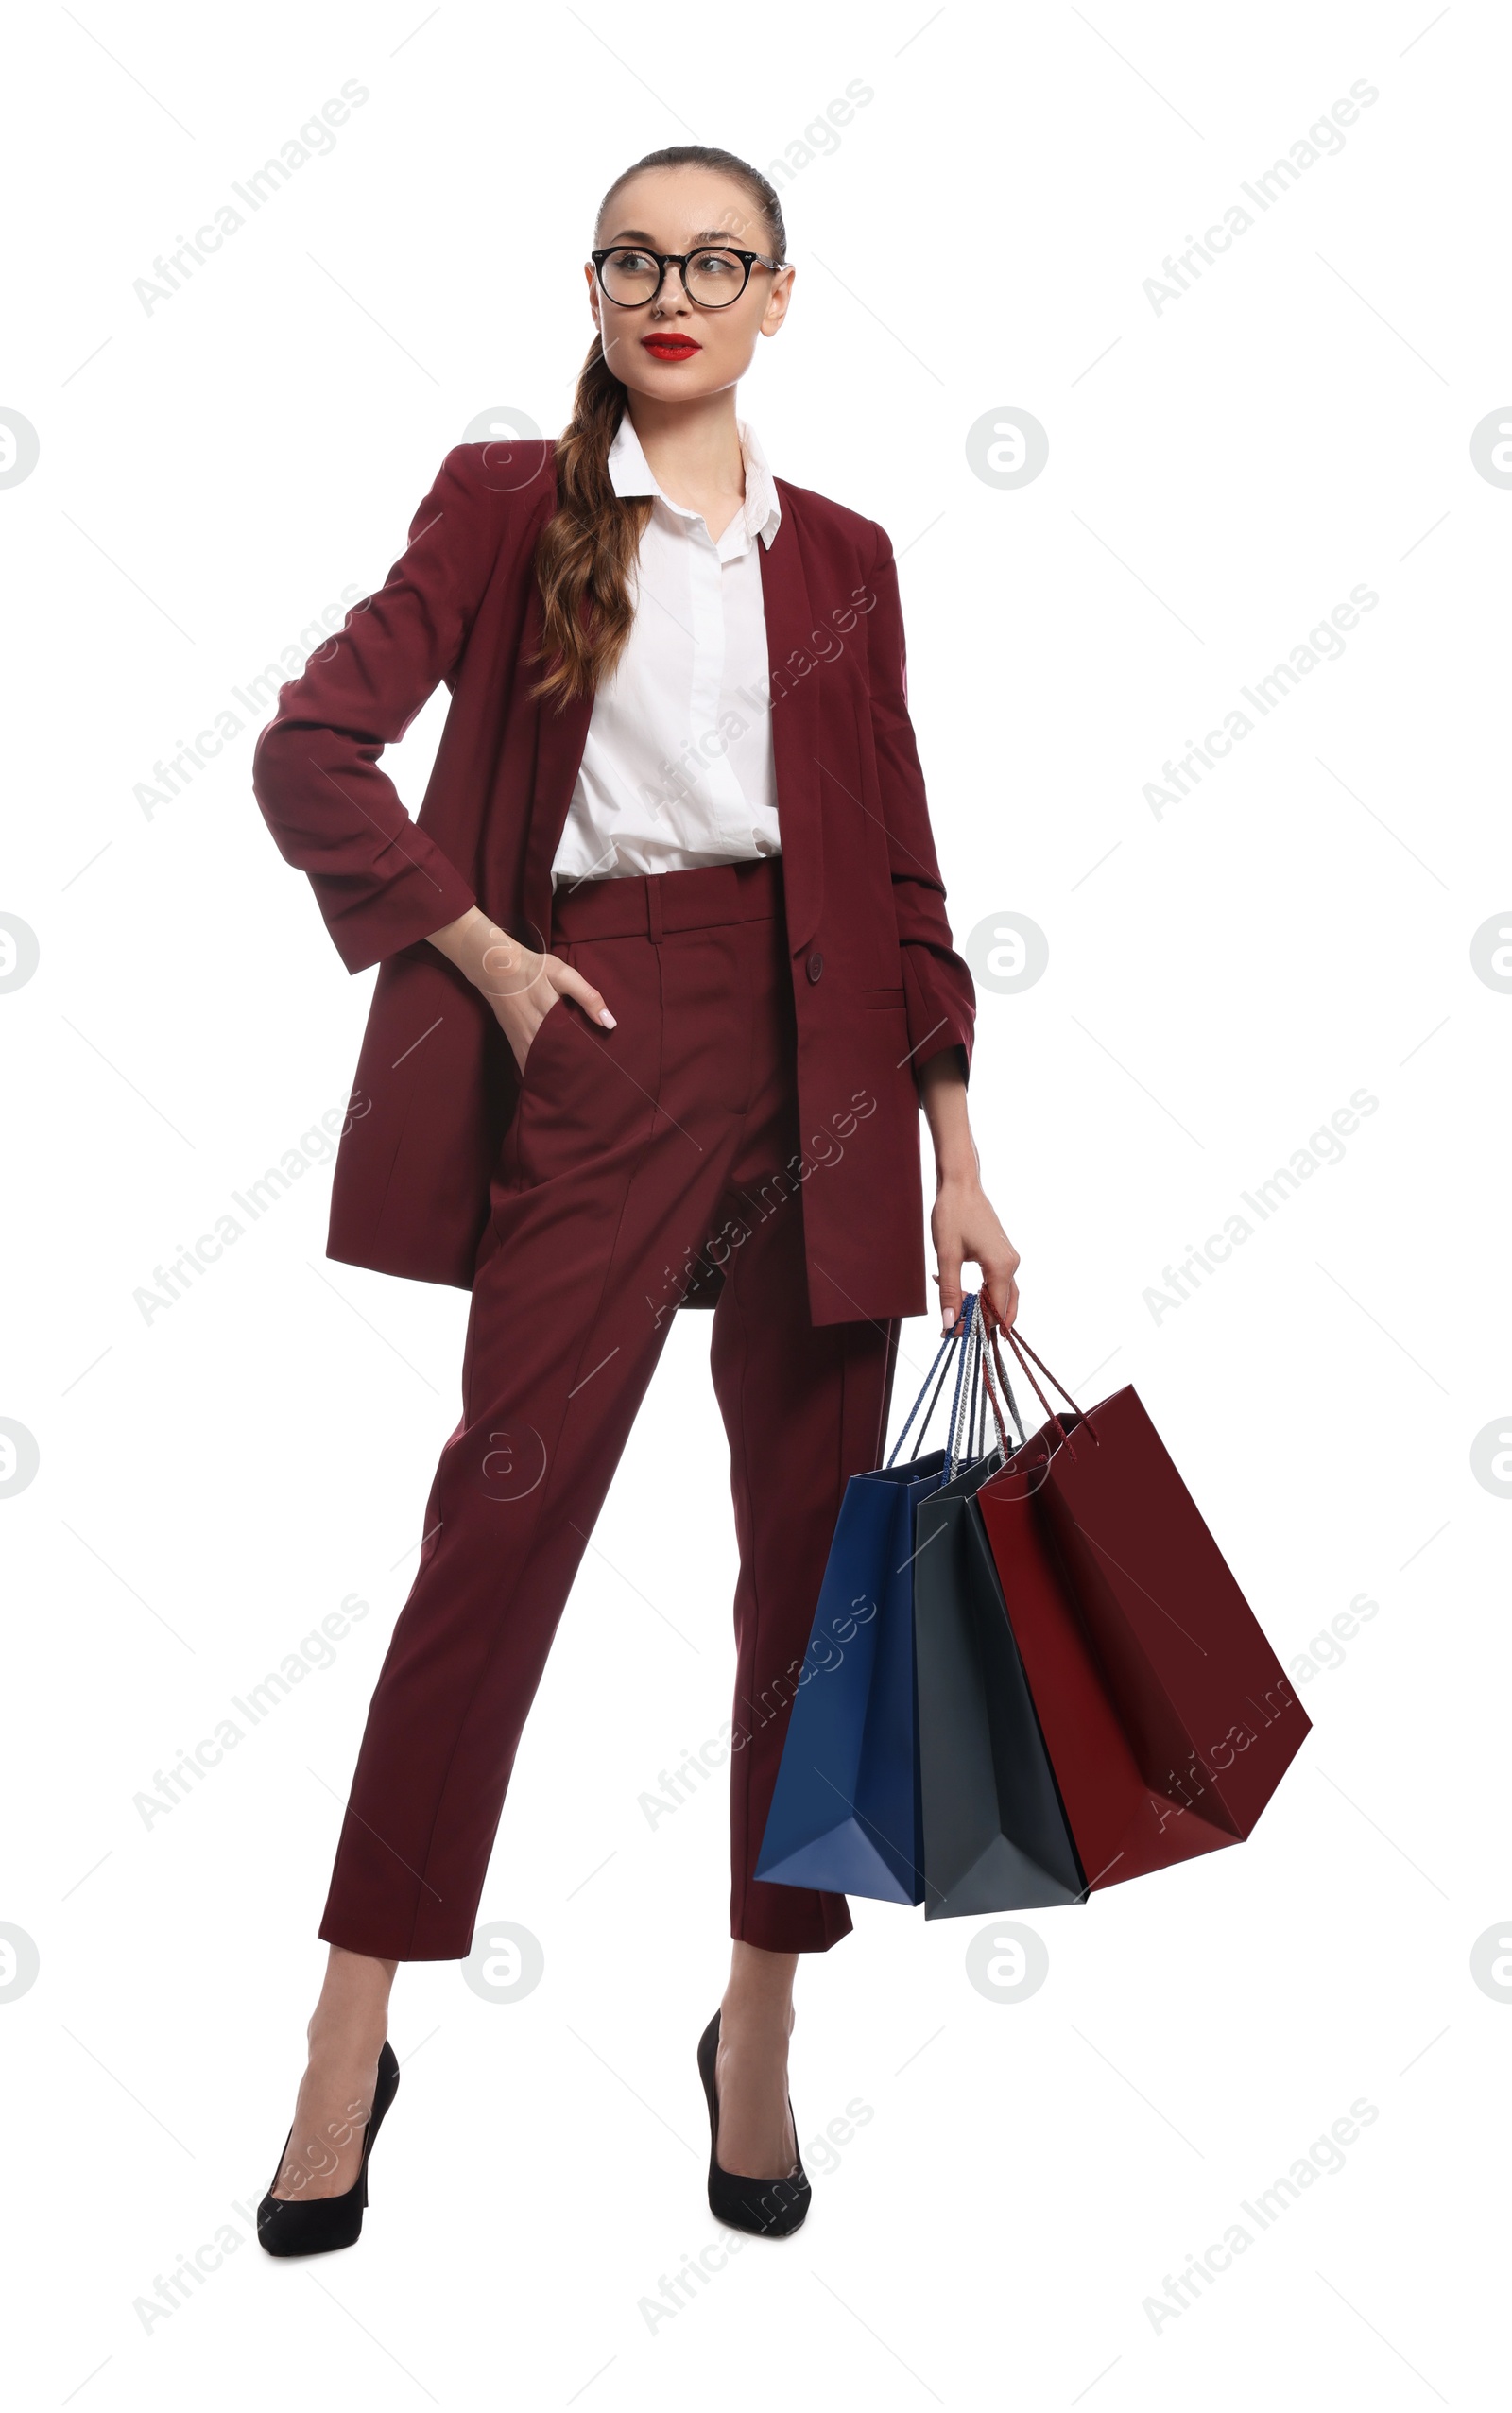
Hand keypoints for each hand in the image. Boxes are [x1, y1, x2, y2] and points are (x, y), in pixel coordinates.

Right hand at [425, 906, 615, 1074]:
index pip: (576, 1046)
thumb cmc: (533, 970)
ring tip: (579, 1080)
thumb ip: (587, 996)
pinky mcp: (515, 1044)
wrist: (496, 969)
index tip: (604, 1063)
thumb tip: (609, 1023)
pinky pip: (530, 1065)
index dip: (591, 1056)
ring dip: (560, 1073)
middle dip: (578, 1069)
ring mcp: (523, 1042)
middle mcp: (535, 1035)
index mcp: (551, 1018)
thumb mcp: (563, 974)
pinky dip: (542, 1072)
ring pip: (546, 1067)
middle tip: (596, 1075)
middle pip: (562, 1061)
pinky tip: (555, 1078)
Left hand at [917, 1050, 1020, 1334]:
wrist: (960, 1184)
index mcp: (1001, 1267)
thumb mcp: (946, 1256)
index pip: (997, 1312)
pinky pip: (994, 1281)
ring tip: (951, 1307)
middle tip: (952, 1329)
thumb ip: (951, 1293)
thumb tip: (951, 1323)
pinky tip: (951, 1282)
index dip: (979, 1330)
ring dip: (976, 1305)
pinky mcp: (1001, 1254)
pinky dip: (977, 1290)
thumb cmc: (953, 1215)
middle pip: (1002, 1307)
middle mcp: (1011, 1264)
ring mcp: (1009, 1259)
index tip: (957, 1339)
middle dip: (979, 1321)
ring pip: (998, 1295)